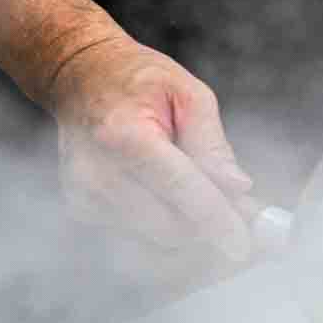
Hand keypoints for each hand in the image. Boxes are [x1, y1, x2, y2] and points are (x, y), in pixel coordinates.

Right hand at [48, 34, 255, 260]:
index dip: (218, 222)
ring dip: (190, 237)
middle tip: (240, 215)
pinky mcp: (81, 211)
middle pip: (170, 228)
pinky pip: (135, 242)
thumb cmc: (136, 80)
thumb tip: (238, 188)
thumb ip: (213, 144)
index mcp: (126, 136)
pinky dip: (165, 235)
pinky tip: (175, 208)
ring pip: (154, 245)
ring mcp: (85, 196)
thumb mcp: (188, 95)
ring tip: (208, 206)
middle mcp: (98, 172)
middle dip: (210, 230)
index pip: (182, 191)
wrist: (79, 77)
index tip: (243, 244)